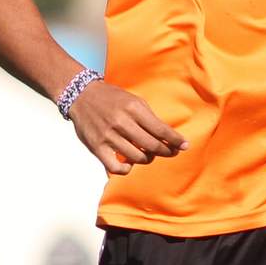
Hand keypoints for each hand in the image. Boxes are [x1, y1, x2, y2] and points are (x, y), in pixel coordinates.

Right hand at [68, 82, 185, 175]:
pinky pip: (115, 167)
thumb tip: (167, 136)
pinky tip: (129, 163)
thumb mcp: (133, 100)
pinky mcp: (97, 147)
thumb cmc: (111, 98)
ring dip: (147, 158)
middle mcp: (121, 122)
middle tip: (172, 152)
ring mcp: (108, 136)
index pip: (160, 129)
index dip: (175, 140)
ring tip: (148, 155)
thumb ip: (149, 118)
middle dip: (167, 151)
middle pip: (152, 145)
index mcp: (133, 108)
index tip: (184, 146)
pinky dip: (126, 169)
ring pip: (137, 157)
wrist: (81, 95)